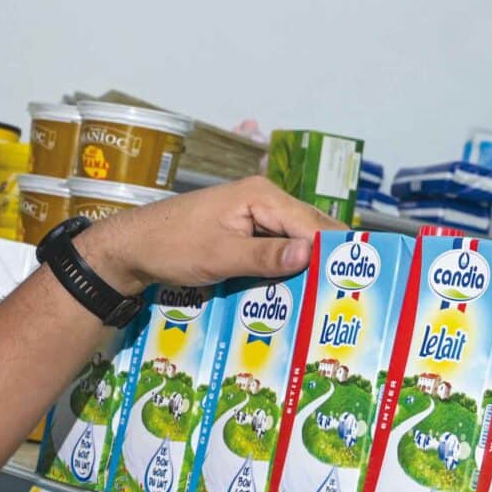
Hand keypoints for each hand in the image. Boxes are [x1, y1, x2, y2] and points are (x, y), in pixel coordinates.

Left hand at [79, 177, 337, 294]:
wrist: (131, 248)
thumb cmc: (171, 246)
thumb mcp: (220, 255)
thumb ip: (265, 256)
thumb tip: (310, 255)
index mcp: (261, 195)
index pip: (312, 223)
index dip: (336, 250)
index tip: (360, 277)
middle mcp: (263, 199)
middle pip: (310, 230)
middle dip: (329, 258)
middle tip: (354, 292)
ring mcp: (254, 216)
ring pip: (295, 242)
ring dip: (310, 266)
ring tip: (334, 296)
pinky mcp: (244, 233)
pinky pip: (277, 249)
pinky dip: (289, 268)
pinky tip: (300, 291)